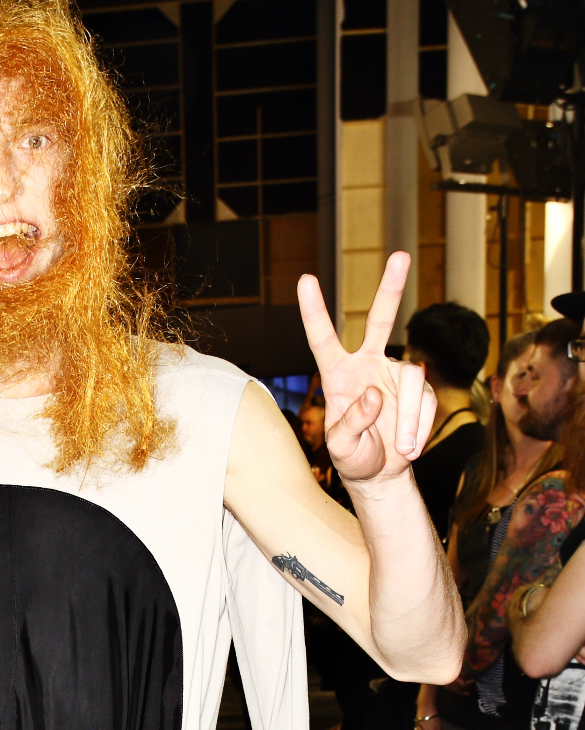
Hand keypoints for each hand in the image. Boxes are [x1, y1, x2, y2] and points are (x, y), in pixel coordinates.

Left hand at [298, 254, 436, 485]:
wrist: (381, 473)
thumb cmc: (352, 456)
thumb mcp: (341, 447)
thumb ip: (350, 423)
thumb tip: (373, 395)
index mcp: (337, 374)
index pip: (323, 338)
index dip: (314, 310)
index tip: (305, 280)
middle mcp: (367, 365)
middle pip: (381, 320)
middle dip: (391, 288)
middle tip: (400, 256)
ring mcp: (395, 374)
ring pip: (412, 377)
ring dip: (409, 417)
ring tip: (402, 448)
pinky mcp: (420, 389)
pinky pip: (425, 401)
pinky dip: (419, 427)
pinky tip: (408, 446)